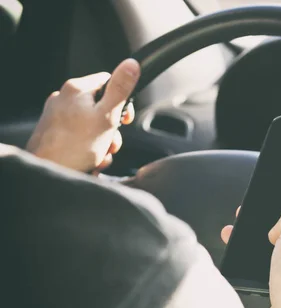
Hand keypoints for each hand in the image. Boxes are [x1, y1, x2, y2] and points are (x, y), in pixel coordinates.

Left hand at [26, 58, 139, 172]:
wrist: (48, 170)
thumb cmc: (76, 146)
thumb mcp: (107, 115)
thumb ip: (120, 90)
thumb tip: (131, 64)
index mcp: (76, 89)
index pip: (108, 82)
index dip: (122, 101)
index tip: (125, 119)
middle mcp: (63, 98)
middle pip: (101, 107)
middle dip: (112, 129)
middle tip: (111, 143)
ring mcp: (57, 116)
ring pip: (92, 125)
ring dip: (103, 142)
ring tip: (99, 156)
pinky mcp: (54, 132)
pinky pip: (80, 136)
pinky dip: (90, 149)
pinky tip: (90, 161)